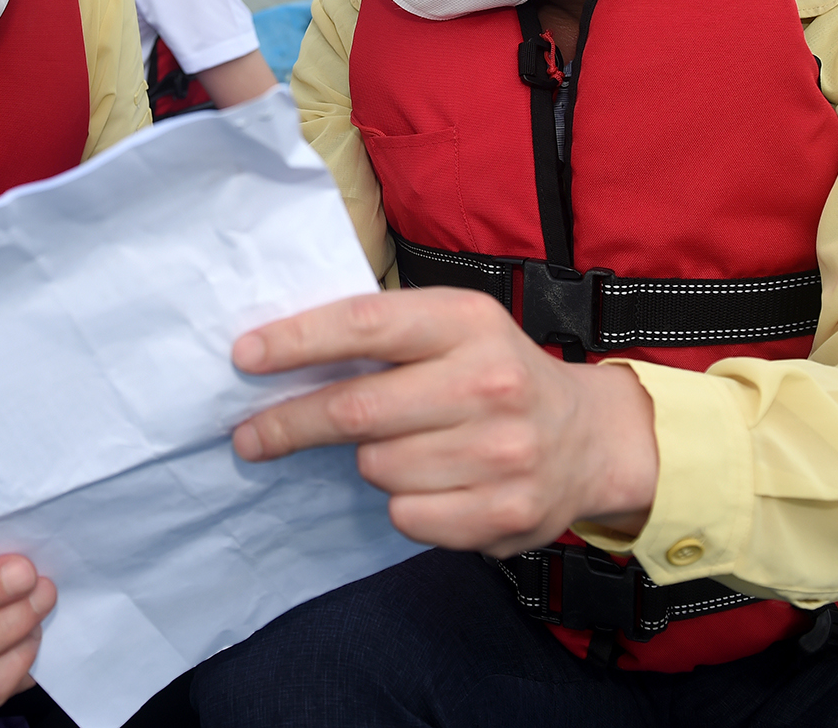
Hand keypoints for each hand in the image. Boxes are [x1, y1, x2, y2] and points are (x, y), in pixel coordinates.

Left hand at [229, 286, 657, 556]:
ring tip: (408, 448)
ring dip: (370, 462)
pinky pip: (407, 515)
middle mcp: (488, 382)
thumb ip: (382, 336)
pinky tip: (436, 485)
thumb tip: (275, 357)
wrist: (592, 439)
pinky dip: (404, 505)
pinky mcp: (506, 513)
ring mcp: (502, 452)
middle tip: (249, 435)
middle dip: (290, 422)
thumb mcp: (454, 328)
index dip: (297, 341)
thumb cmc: (496, 374)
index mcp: (467, 321)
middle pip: (357, 408)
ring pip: (377, 468)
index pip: (365, 325)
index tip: (244, 356)